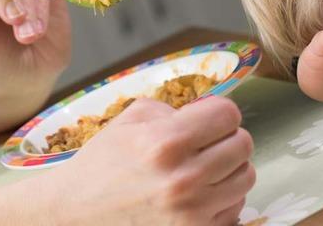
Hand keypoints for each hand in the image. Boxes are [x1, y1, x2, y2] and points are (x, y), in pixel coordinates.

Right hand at [47, 96, 255, 224]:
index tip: (208, 119)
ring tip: (205, 168)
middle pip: (243, 144)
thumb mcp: (133, 119)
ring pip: (246, 177)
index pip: (228, 114)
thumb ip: (176, 109)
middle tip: (208, 143)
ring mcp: (192, 213)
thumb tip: (211, 113)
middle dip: (227, 138)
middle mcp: (183, 179)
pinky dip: (223, 198)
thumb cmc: (104, 163)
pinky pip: (235, 208)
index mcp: (166, 143)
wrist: (76, 213)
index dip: (219, 113)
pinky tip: (199, 194)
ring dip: (229, 169)